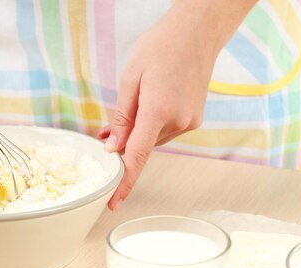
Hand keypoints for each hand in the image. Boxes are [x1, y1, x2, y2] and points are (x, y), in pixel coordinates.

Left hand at [100, 2, 236, 210]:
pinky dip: (151, 127)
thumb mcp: (130, 80)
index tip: (113, 203)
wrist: (197, 32)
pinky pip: (165, 131)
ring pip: (153, 140)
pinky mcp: (194, 118)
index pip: (137, 158)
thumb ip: (122, 118)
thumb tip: (114, 148)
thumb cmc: (160, 48)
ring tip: (127, 112)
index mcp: (158, 112)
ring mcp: (189, 121)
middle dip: (122, 144)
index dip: (123, 183)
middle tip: (103, 133)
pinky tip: (145, 110)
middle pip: (142, 147)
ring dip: (137, 134)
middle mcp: (178, 122)